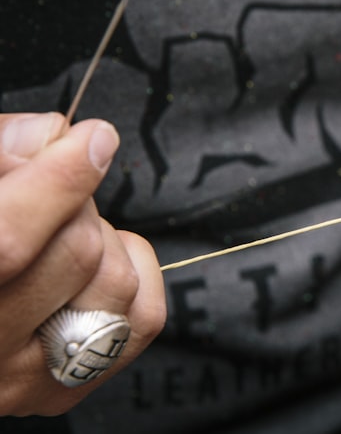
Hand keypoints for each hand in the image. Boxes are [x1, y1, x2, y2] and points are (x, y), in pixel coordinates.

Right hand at [0, 114, 165, 415]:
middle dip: (80, 203)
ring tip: (65, 234)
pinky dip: (133, 273)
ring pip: (115, 282)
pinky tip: (95, 265)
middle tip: (60, 193)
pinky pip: (144, 317)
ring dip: (105, 240)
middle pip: (77, 250)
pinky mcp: (65, 389)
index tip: (94, 139)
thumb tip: (51, 134)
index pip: (8, 239)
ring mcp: (22, 378)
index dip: (60, 182)